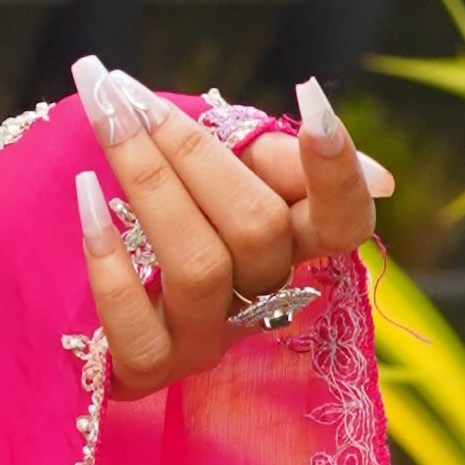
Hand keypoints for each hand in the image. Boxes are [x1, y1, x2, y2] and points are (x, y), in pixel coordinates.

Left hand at [70, 63, 390, 400]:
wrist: (80, 268)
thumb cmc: (174, 203)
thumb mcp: (227, 170)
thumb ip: (278, 160)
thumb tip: (384, 181)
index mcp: (294, 245)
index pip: (344, 221)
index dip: (337, 172)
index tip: (312, 101)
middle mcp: (262, 299)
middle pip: (257, 228)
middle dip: (191, 151)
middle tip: (128, 95)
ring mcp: (208, 341)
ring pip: (198, 267)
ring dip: (147, 185)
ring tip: (105, 124)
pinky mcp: (148, 369)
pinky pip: (135, 327)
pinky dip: (108, 260)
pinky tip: (86, 199)